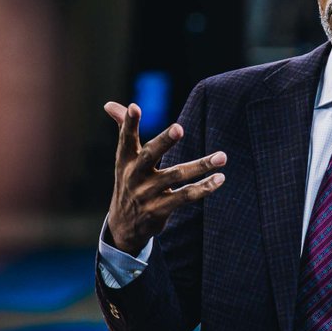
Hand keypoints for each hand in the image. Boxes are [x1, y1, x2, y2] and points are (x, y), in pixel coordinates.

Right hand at [104, 101, 225, 255]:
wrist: (124, 226)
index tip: (134, 107)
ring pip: (176, 175)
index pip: (126, 139)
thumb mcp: (123, 159)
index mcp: (125, 160)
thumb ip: (123, 129)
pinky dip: (203, 188)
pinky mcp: (160, 209)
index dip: (128, 123)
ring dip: (200, 166)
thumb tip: (109, 104)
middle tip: (179, 127)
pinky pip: (185, 196)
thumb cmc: (129, 182)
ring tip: (222, 157)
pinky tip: (219, 179)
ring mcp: (147, 193)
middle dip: (164, 141)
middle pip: (150, 155)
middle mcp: (134, 175)